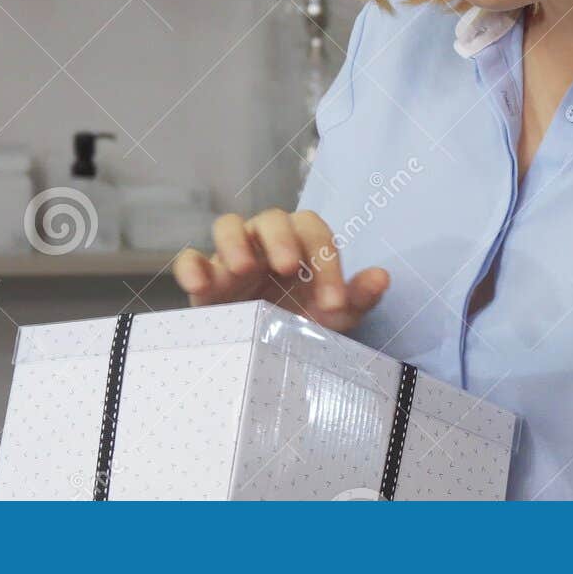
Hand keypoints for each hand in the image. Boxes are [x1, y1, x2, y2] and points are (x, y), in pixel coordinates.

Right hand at [171, 209, 389, 332]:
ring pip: (228, 225)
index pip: (314, 231)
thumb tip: (382, 276)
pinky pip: (190, 258)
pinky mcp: (204, 279)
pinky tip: (200, 286)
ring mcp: (232, 257)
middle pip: (272, 217)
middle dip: (281, 239)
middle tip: (288, 268)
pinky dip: (191, 266)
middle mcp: (266, 242)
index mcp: (301, 244)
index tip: (333, 302)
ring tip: (243, 269)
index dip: (326, 261)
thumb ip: (358, 297)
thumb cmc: (301, 325)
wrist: (265, 355)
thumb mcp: (333, 319)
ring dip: (235, 241)